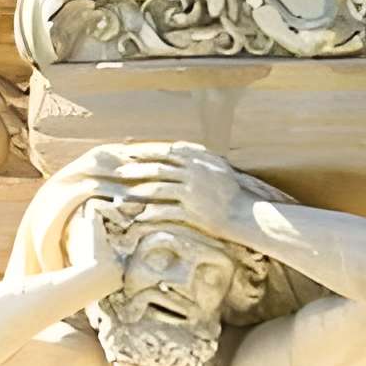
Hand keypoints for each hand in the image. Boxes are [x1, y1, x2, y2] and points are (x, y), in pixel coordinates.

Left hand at [113, 142, 258, 250]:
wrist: (247, 214)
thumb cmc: (232, 191)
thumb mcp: (217, 166)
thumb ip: (196, 156)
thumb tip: (176, 149)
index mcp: (198, 160)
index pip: (165, 152)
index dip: (145, 152)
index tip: (129, 153)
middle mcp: (193, 173)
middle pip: (157, 169)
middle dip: (136, 170)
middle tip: (118, 172)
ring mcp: (192, 193)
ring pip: (158, 189)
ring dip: (139, 191)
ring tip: (124, 194)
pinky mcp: (193, 212)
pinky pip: (167, 211)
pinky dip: (152, 213)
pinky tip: (140, 216)